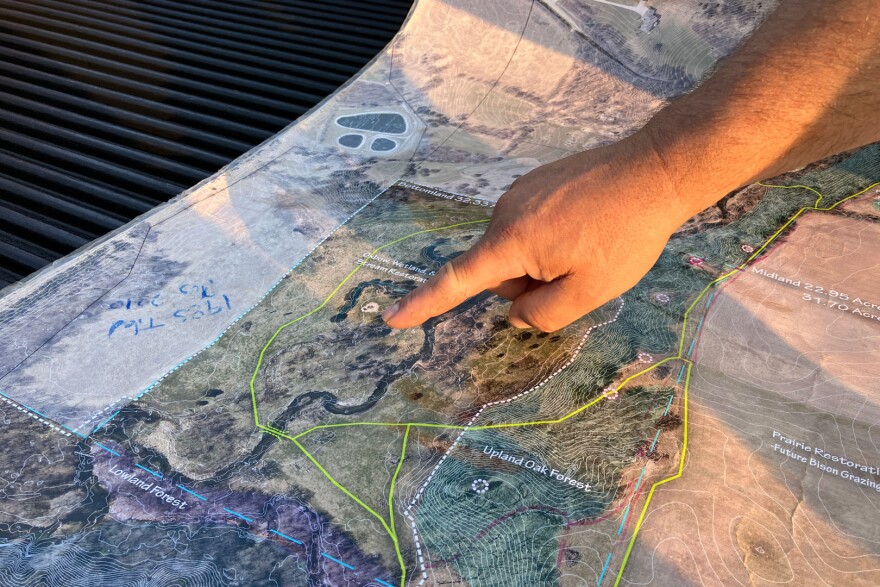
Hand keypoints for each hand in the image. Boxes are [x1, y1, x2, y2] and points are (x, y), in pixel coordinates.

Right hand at [382, 131, 689, 331]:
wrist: (655, 168)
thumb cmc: (625, 234)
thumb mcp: (590, 291)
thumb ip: (544, 315)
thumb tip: (516, 314)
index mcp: (511, 241)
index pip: (457, 281)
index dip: (424, 304)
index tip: (392, 319)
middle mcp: (505, 212)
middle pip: (497, 269)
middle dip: (526, 283)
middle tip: (576, 275)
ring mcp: (520, 193)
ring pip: (515, 248)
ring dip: (540, 261)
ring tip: (588, 247)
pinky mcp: (537, 182)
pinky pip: (529, 225)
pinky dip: (548, 238)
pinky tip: (587, 227)